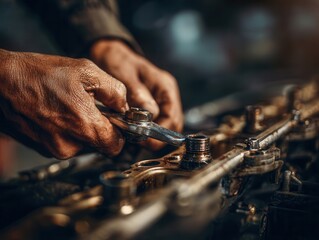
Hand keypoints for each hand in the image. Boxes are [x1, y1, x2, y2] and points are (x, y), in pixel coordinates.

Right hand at [0, 49, 127, 158]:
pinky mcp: (42, 149)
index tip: (118, 122)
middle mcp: (69, 145)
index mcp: (84, 126)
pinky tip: (56, 113)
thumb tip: (124, 106)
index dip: (120, 133)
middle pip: (99, 145)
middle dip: (100, 127)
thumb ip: (114, 91)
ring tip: (68, 106)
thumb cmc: (39, 74)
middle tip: (90, 107)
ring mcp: (54, 149)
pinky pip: (66, 143)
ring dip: (82, 128)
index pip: (116, 146)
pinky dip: (66, 130)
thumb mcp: (86, 71)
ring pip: (82, 144)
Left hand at [90, 40, 182, 149]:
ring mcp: (160, 101)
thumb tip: (150, 114)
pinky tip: (134, 129)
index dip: (161, 131)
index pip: (173, 117)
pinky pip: (155, 123)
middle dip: (158, 136)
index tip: (144, 138)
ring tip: (135, 135)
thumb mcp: (125, 74)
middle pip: (173, 125)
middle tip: (139, 139)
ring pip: (165, 126)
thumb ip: (138, 93)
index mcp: (165, 87)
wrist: (110, 54)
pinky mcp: (151, 106)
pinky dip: (146, 130)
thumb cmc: (118, 60)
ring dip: (152, 134)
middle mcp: (166, 95)